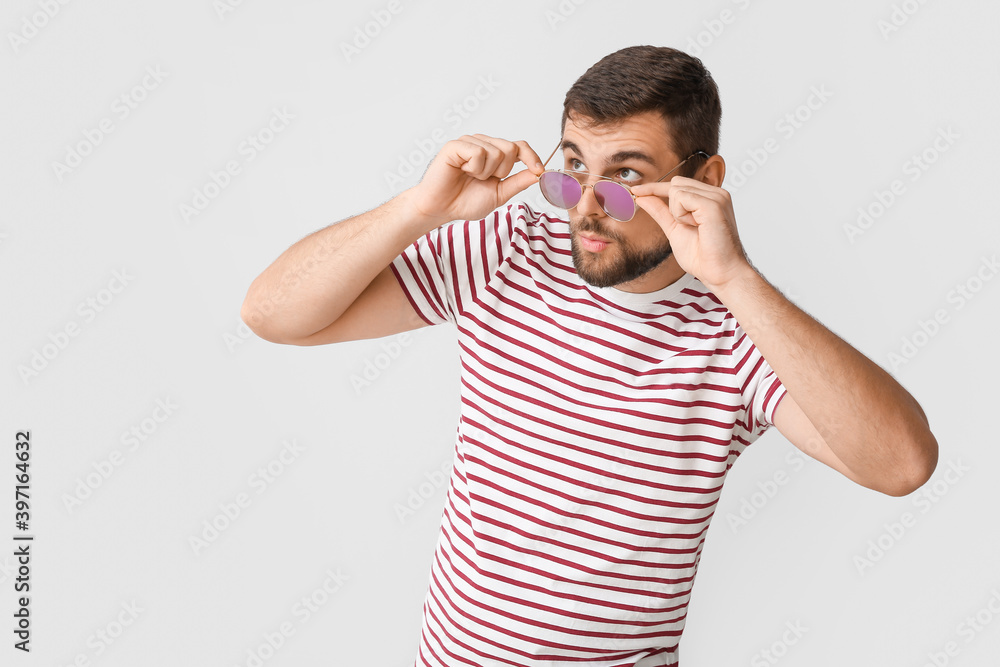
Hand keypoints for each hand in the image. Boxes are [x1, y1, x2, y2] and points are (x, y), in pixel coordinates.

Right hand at [408, 134, 544, 226]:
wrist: (441, 208)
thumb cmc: (465, 201)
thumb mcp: (499, 194)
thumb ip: (518, 182)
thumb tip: (539, 173)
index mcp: (495, 154)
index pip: (519, 147)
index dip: (531, 157)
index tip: (539, 170)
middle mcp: (484, 144)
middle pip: (511, 148)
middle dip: (502, 171)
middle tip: (484, 179)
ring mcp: (470, 142)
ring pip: (496, 151)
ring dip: (485, 172)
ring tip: (470, 177)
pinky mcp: (456, 145)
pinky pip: (479, 153)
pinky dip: (474, 168)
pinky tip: (461, 171)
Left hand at [629, 177, 751, 292]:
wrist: (718, 273)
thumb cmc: (703, 256)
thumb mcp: (675, 229)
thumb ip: (661, 211)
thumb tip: (642, 197)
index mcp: (709, 198)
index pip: (677, 184)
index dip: (654, 188)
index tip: (635, 191)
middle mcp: (716, 193)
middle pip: (675, 183)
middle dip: (670, 204)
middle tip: (684, 225)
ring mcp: (717, 196)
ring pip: (676, 189)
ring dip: (677, 212)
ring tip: (694, 228)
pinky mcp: (713, 203)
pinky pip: (681, 197)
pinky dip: (681, 215)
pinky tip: (696, 226)